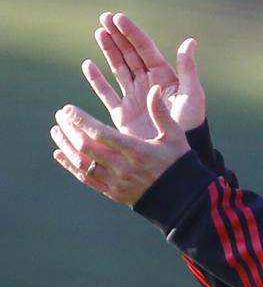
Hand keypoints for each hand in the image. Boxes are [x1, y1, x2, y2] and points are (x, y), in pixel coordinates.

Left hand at [51, 85, 190, 205]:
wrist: (183, 197)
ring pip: (82, 163)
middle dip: (70, 129)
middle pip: (86, 147)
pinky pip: (85, 178)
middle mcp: (122, 167)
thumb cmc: (179, 162)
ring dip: (66, 146)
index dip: (81, 121)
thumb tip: (155, 89)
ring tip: (56, 131)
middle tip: (60, 115)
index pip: (101, 134)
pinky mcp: (112, 191)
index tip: (68, 109)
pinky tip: (59, 154)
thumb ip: (161, 112)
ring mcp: (115, 181)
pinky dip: (69, 165)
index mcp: (137, 151)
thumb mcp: (175, 135)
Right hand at [83, 12, 205, 137]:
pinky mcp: (123, 113)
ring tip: (98, 32)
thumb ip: (188, 69)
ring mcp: (135, 97)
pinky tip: (88, 65)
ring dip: (108, 51)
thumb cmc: (191, 124)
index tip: (119, 18)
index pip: (145, 49)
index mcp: (165, 76)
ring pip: (118, 68)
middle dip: (117, 36)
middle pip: (130, 54)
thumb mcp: (193, 95)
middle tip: (104, 18)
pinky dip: (97, 80)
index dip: (132, 33)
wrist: (178, 153)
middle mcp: (148, 83)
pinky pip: (107, 93)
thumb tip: (190, 41)